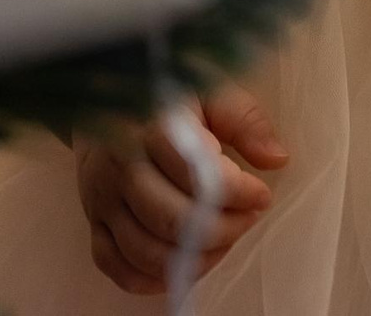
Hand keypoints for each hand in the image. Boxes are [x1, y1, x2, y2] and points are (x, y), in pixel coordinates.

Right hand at [74, 85, 288, 295]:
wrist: (102, 97)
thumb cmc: (166, 96)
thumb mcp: (209, 90)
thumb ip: (244, 121)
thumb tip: (277, 159)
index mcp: (148, 127)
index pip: (195, 175)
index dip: (237, 194)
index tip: (262, 195)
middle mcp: (119, 166)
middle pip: (169, 220)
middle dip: (221, 231)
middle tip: (246, 219)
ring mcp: (100, 198)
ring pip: (145, 251)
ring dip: (194, 259)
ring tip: (222, 239)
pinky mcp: (93, 221)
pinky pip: (115, 267)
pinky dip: (151, 279)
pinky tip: (183, 264)